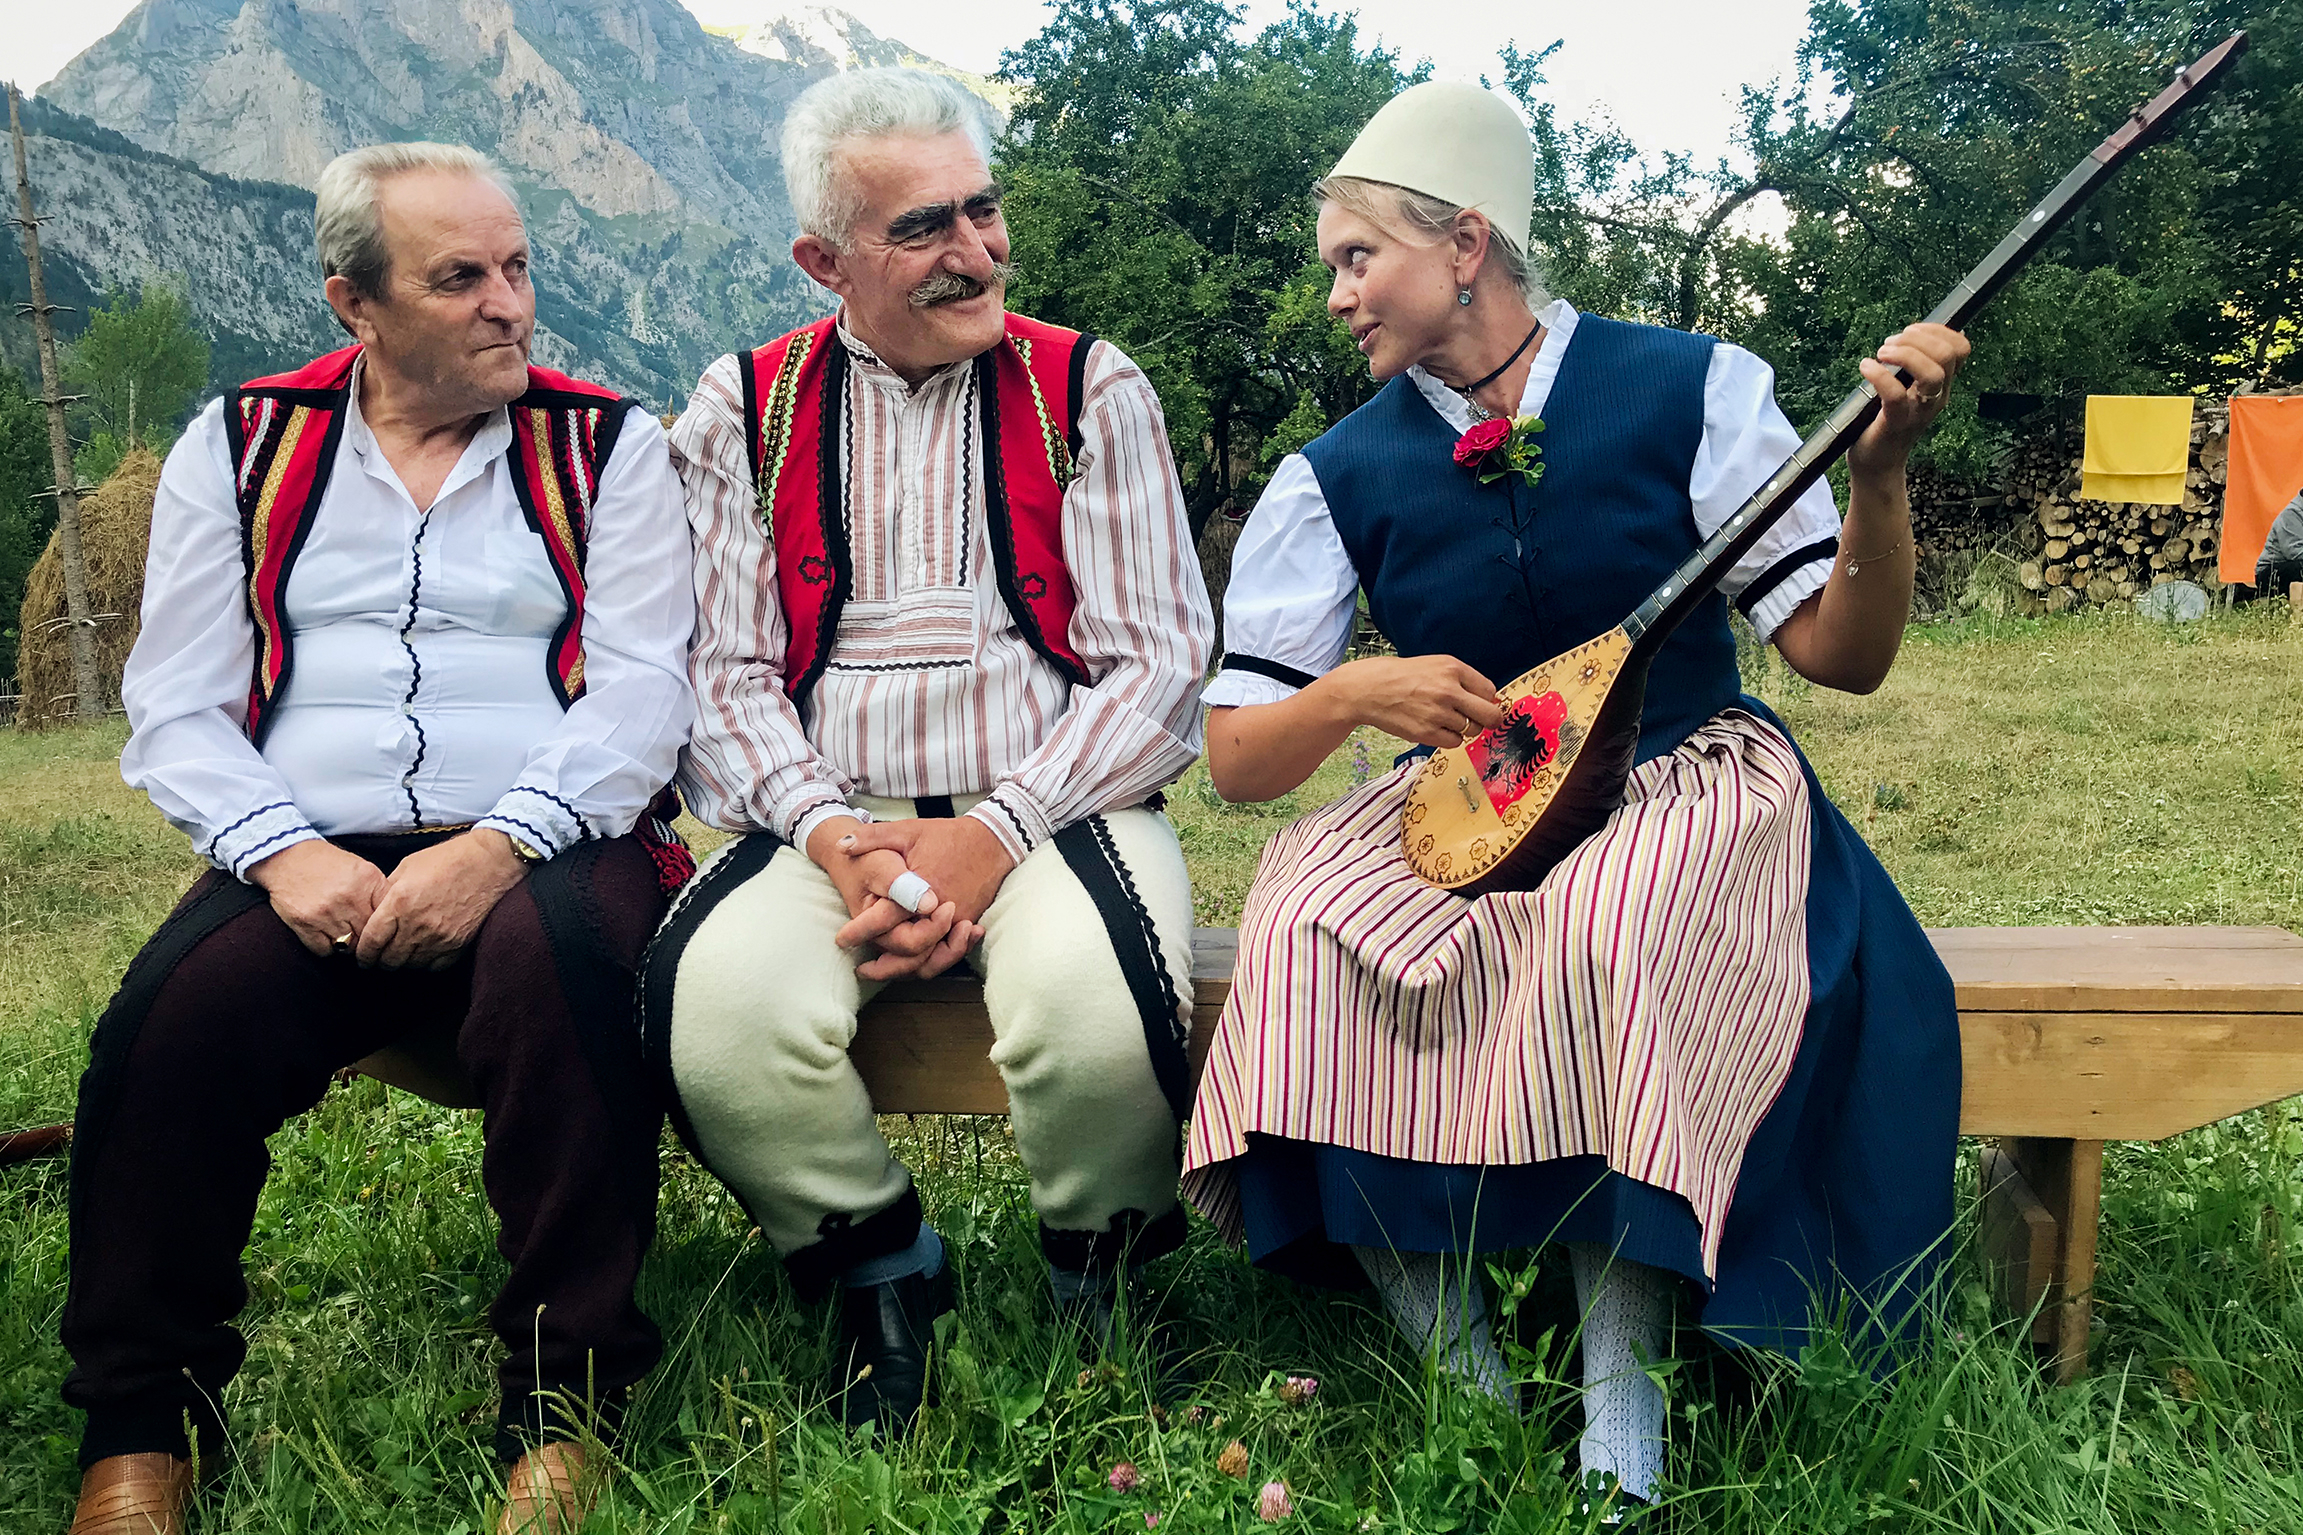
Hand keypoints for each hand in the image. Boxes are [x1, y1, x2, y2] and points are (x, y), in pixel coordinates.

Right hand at [248, 838, 388, 957]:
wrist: (287, 858)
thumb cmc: (328, 864)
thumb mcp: (362, 869)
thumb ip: (381, 891)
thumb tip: (398, 917)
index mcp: (368, 880)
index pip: (389, 914)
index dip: (390, 926)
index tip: (388, 931)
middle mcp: (348, 897)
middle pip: (371, 934)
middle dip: (371, 939)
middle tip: (367, 939)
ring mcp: (326, 912)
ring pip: (350, 946)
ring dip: (350, 945)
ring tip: (348, 936)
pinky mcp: (304, 924)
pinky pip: (326, 951)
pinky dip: (329, 948)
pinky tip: (329, 937)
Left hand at [356, 828, 527, 969]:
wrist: (489, 862)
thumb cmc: (447, 859)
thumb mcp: (407, 867)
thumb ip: (388, 892)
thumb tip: (375, 912)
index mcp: (399, 903)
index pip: (372, 941)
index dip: (363, 953)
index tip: (362, 957)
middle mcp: (417, 924)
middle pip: (390, 959)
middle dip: (380, 961)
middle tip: (379, 958)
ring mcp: (440, 937)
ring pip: (411, 965)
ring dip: (403, 962)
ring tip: (401, 955)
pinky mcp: (459, 944)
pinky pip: (435, 966)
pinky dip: (426, 963)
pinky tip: (424, 954)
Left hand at [834, 816, 1013, 979]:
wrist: (992, 842)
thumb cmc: (947, 836)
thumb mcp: (907, 830)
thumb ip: (873, 837)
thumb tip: (842, 846)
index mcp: (921, 889)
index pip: (886, 920)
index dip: (862, 931)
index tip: (842, 940)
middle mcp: (940, 912)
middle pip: (909, 951)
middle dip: (884, 966)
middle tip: (862, 968)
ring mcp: (957, 923)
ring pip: (930, 961)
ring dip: (905, 971)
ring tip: (881, 972)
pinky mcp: (967, 925)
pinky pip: (947, 955)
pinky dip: (929, 963)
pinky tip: (910, 964)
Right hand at [1322, 654, 1504, 747]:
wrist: (1369, 689)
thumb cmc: (1403, 676)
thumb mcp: (1435, 665)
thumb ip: (1462, 680)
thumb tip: (1489, 701)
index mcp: (1453, 668)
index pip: (1489, 691)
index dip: (1486, 700)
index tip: (1480, 704)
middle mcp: (1448, 690)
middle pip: (1490, 715)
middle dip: (1489, 720)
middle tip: (1482, 721)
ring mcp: (1438, 713)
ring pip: (1472, 730)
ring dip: (1464, 728)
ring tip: (1445, 718)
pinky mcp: (1427, 732)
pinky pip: (1455, 742)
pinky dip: (1450, 738)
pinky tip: (1436, 727)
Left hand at [1852, 323, 1969, 474]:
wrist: (1876, 463)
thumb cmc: (1886, 421)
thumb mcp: (1907, 389)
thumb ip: (1910, 367)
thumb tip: (1902, 337)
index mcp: (1941, 385)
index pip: (1960, 348)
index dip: (1938, 330)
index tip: (1911, 330)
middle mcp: (1937, 396)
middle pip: (1948, 355)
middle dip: (1917, 338)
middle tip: (1889, 345)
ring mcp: (1919, 411)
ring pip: (1933, 373)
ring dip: (1904, 353)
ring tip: (1880, 354)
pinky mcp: (1896, 423)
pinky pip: (1896, 395)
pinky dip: (1879, 375)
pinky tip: (1865, 367)